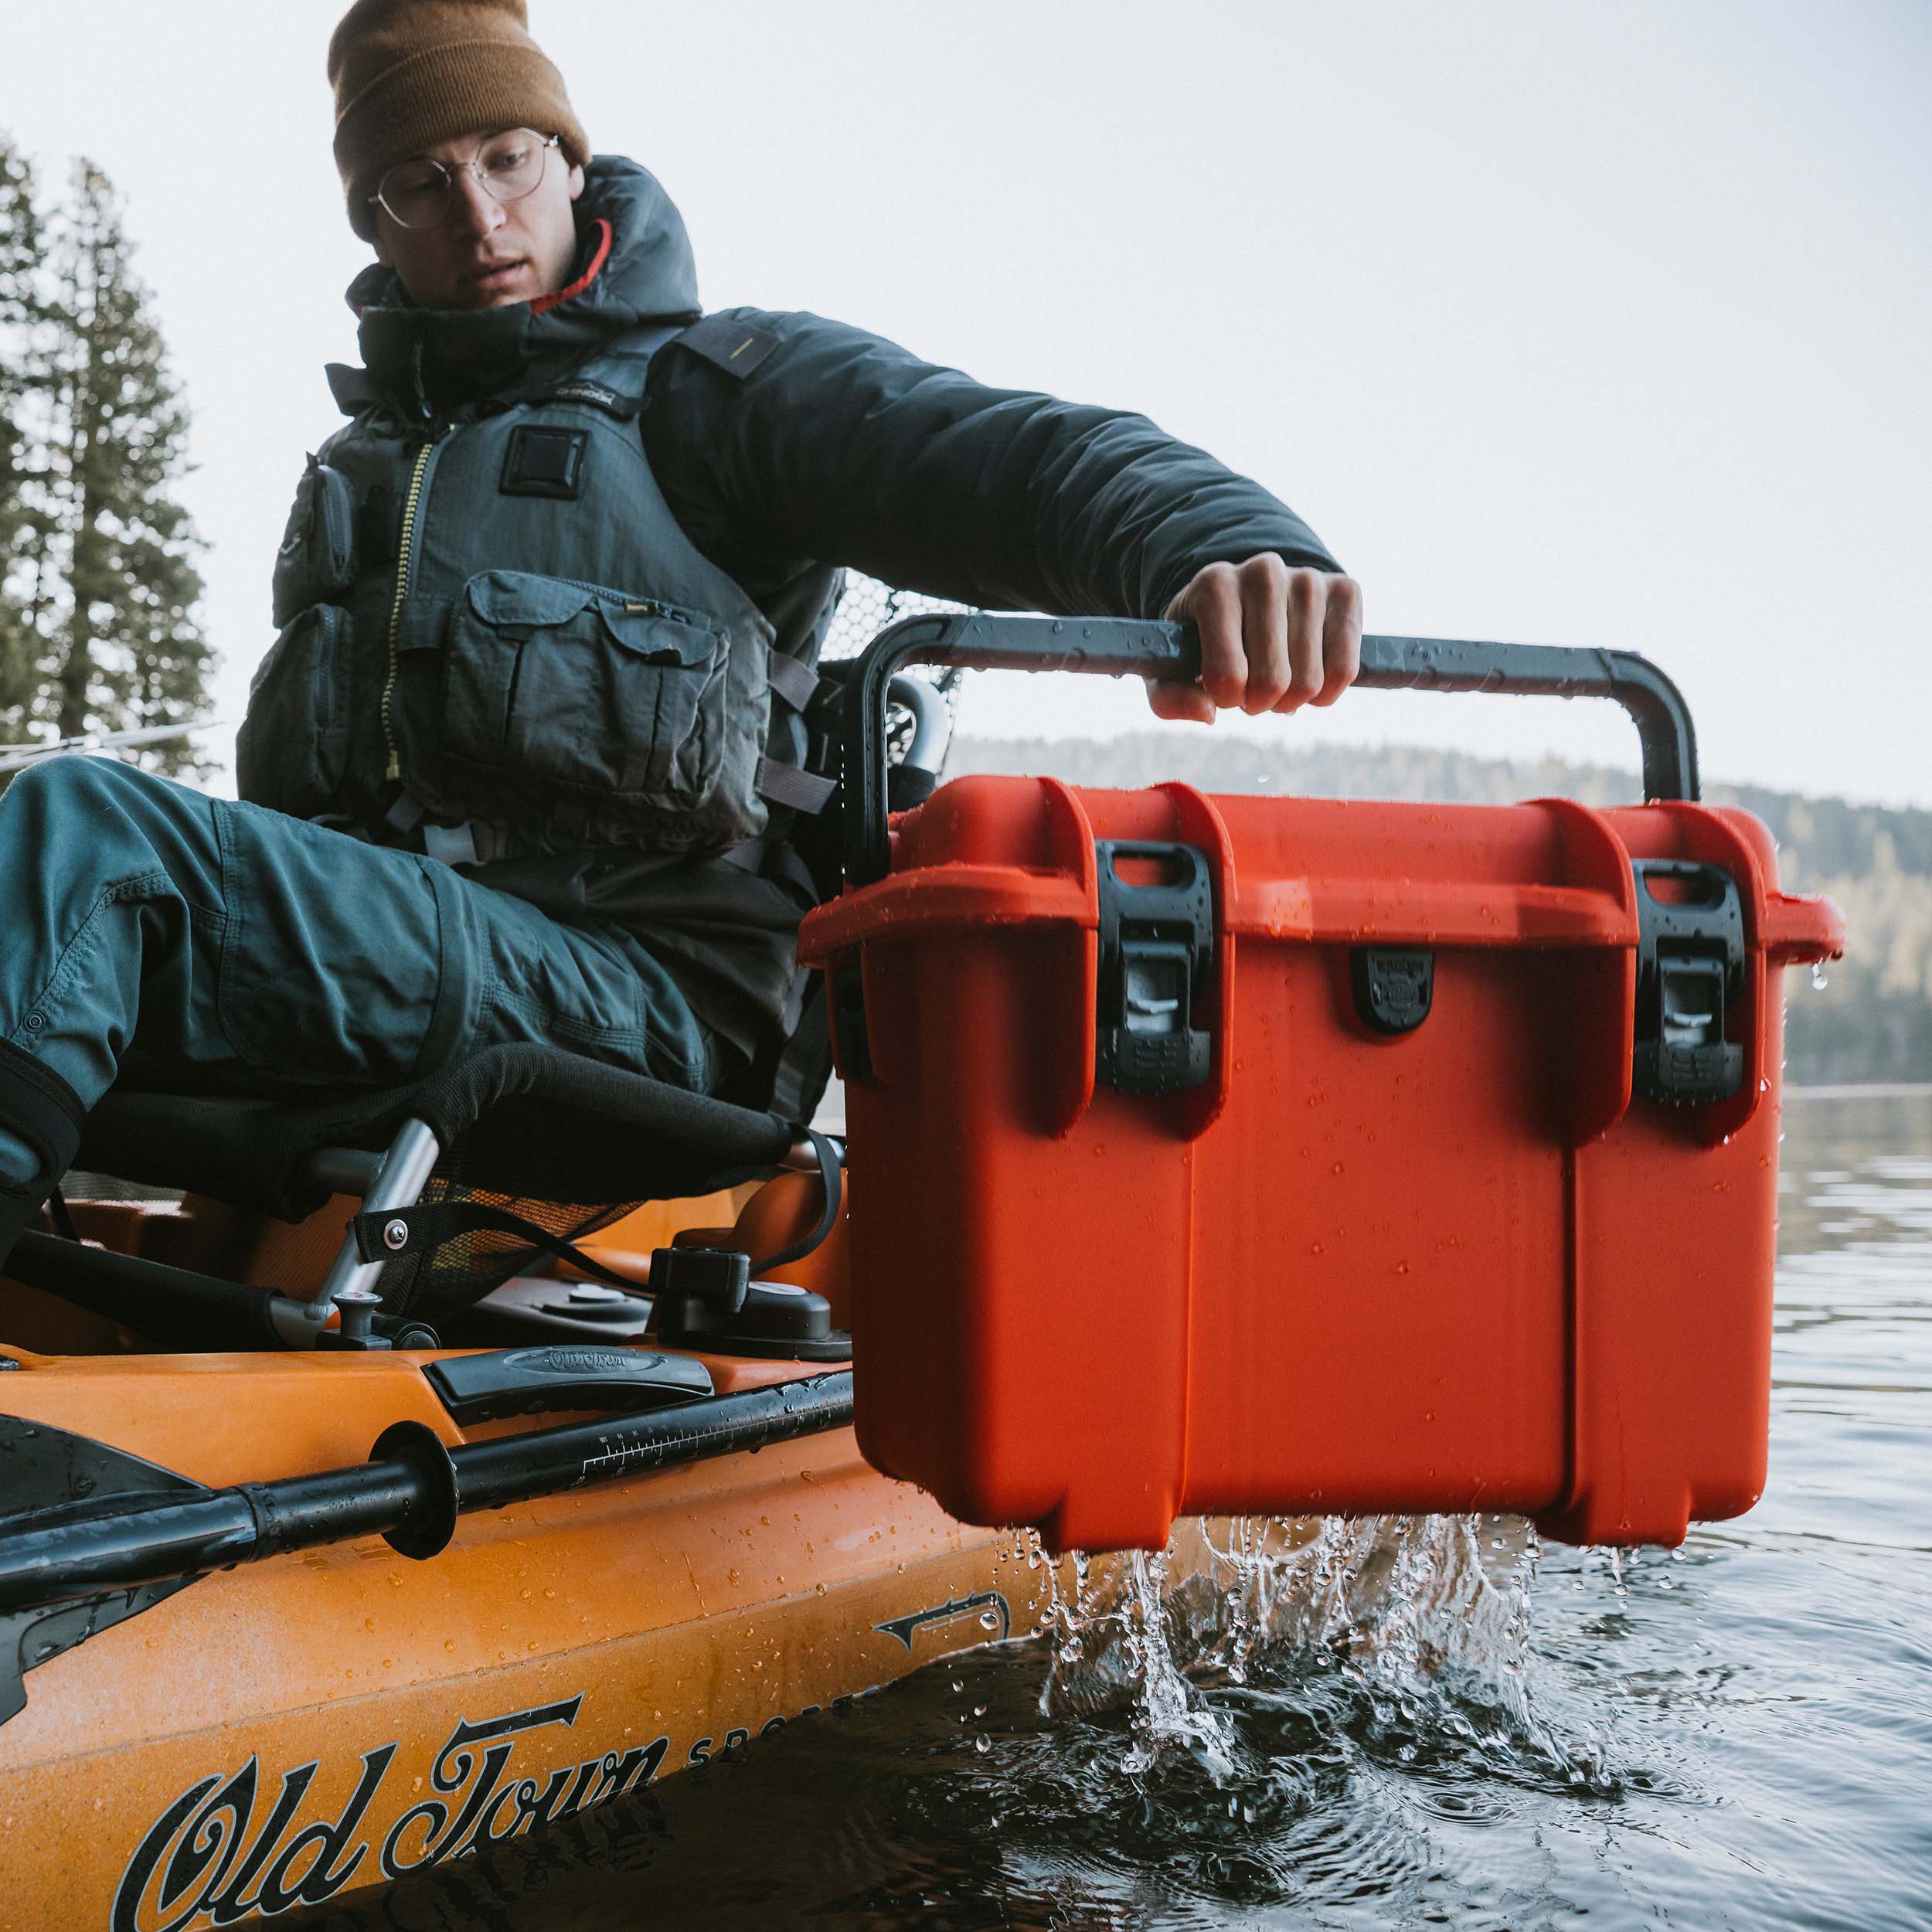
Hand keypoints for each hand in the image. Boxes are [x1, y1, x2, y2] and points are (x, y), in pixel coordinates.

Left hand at [1150, 556, 1361, 722]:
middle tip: (1252, 688)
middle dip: (1260, 703)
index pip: (1227, 675)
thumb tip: (1208, 713)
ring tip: (1277, 677)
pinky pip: (1344, 669)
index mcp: (1215, 586)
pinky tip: (1310, 677)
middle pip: (1272, 682)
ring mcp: (1309, 578)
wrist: (1248, 598)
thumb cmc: (1204, 641)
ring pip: (1309, 681)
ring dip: (1292, 699)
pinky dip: (1327, 692)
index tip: (1222, 687)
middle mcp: (1264, 573)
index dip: (1226, 699)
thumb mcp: (1171, 668)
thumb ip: (1170, 698)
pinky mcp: (1345, 590)